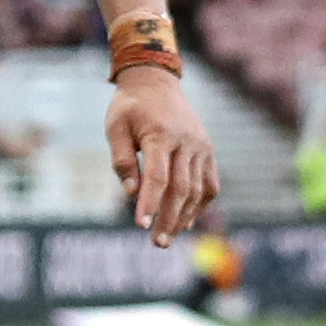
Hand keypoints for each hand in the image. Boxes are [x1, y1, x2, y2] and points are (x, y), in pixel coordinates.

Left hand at [106, 67, 216, 245]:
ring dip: (185, 216)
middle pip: (181, 189)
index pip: (158, 177)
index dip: (149, 203)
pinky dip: (200, 204)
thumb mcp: (115, 127)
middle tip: (158, 243)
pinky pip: (210, 183)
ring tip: (169, 237)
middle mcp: (187, 143)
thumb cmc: (129, 107)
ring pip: (199, 189)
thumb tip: (130, 193)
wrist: (157, 83)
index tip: (140, 225)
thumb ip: (122, 160)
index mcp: (161, 136)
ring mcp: (202, 148)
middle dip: (169, 218)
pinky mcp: (209, 151)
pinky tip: (186, 221)